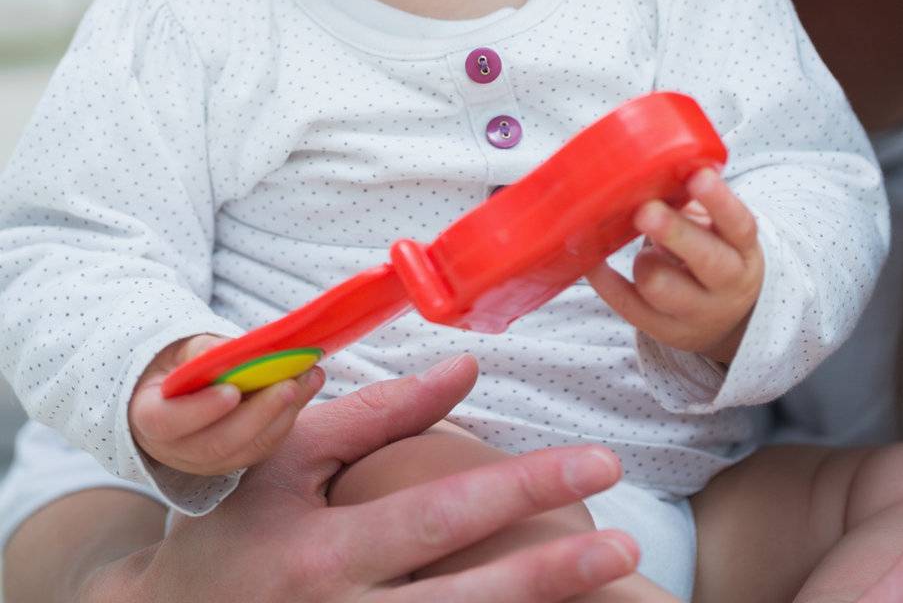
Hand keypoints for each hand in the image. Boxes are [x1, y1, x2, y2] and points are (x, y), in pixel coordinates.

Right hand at [87, 355, 637, 602]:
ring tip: (607, 585)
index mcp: (318, 551)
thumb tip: (466, 368)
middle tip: (628, 544)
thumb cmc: (229, 523)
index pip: (439, 515)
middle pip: (463, 601)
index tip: (596, 462)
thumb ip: (378, 413)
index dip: (522, 488)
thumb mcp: (287, 455)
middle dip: (552, 572)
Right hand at [128, 333, 324, 474]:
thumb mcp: (177, 350)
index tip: (232, 391)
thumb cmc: (176, 365)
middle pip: (217, 444)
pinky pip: (260, 448)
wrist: (175, 392)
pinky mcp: (231, 461)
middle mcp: (175, 449)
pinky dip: (285, 420)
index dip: (201, 411)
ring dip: (283, 415)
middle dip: (259, 414)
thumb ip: (199, 350)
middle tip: (290, 384)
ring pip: (245, 450)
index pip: (168, 422)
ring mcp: (203, 462)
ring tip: (310, 378)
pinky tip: (304, 389)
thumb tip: (222, 351)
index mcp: (149, 417)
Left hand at [586, 168, 762, 360]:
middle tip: (646, 210)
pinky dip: (605, 281)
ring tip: (639, 244)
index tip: (698, 176)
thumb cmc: (712, 252)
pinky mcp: (662, 329)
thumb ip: (690, 203)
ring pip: (661, 287)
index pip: (738, 224)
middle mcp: (726, 284)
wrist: (726, 317)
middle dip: (674, 233)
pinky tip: (592, 260)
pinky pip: (627, 305)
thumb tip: (650, 167)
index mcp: (743, 249)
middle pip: (706, 260)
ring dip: (643, 261)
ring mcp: (695, 312)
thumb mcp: (717, 230)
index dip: (719, 201)